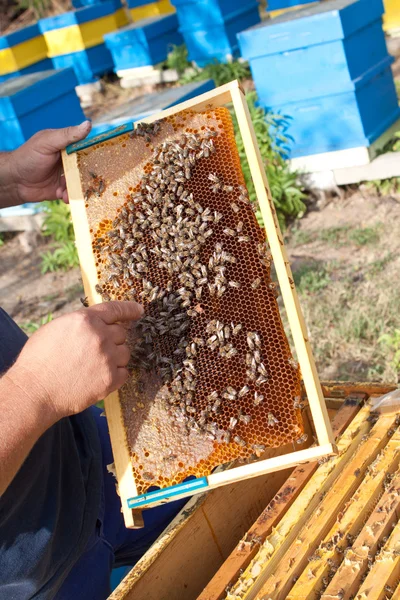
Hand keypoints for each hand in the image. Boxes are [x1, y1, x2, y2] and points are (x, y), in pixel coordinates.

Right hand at [6, 301, 142, 421]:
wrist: (34, 391)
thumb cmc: (38, 359)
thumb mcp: (57, 328)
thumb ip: (82, 323)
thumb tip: (98, 322)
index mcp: (86, 320)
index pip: (116, 309)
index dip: (129, 309)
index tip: (139, 310)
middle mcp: (101, 337)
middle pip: (122, 333)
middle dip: (112, 340)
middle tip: (96, 350)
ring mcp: (108, 359)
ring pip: (125, 353)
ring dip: (114, 357)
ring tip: (93, 366)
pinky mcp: (111, 380)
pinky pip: (124, 372)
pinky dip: (115, 374)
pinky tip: (98, 377)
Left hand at [10, 121, 90, 204]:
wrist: (15, 180)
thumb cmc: (28, 157)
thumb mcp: (47, 142)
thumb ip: (67, 135)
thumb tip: (88, 124)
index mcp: (67, 146)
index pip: (86, 147)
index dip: (95, 152)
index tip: (106, 158)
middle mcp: (68, 161)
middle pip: (86, 167)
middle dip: (88, 176)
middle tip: (90, 181)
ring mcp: (65, 175)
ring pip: (81, 182)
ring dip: (77, 188)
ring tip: (66, 190)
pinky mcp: (62, 189)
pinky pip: (72, 193)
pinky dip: (69, 196)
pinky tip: (61, 195)